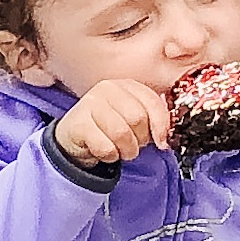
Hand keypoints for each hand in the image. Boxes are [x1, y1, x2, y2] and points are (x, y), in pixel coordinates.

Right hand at [55, 77, 170, 165]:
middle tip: (133, 145)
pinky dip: (110, 156)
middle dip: (140, 140)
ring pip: (122, 134)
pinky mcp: (78, 123)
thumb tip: (165, 137)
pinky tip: (104, 152)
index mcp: (125, 85)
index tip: (161, 142)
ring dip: (126, 150)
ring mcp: (90, 104)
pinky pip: (105, 147)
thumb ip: (151, 118)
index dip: (161, 125)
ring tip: (121, 151)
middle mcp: (107, 89)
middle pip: (138, 119)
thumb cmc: (108, 127)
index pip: (153, 102)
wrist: (74, 137)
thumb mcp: (131, 118)